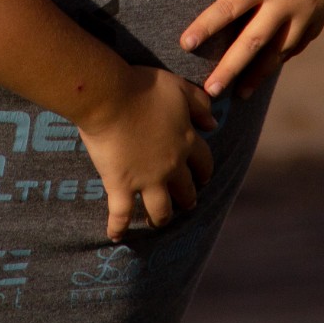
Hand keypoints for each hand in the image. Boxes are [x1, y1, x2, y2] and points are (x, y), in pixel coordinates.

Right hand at [74, 64, 215, 240]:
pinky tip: (116, 236)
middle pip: (186, 192)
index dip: (204, 171)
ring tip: (157, 221)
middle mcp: (171, 166)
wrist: (109, 96)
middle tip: (184, 203)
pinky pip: (121, 214)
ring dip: (161, 218)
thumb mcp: (179, 88)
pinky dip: (118, 227)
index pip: (204, 163)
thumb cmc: (143, 87)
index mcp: (186, 142)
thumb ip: (199, 105)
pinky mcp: (121, 185)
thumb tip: (214, 124)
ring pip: (161, 211)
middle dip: (187, 199)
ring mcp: (147, 179)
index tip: (202, 176)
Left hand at [180, 0, 323, 98]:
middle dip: (230, 68)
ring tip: (238, 94)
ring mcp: (305, 14)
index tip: (185, 44)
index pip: (229, 8)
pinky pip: (296, 46)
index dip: (205, 26)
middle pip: (252, 42)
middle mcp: (285, 2)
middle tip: (210, 92)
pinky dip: (279, 61)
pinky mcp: (318, 19)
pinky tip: (265, 72)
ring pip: (278, 52)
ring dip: (257, 75)